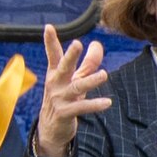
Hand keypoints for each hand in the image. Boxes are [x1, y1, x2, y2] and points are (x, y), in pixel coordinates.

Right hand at [30, 24, 108, 156]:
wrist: (50, 129)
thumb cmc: (64, 99)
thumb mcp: (74, 80)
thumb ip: (87, 63)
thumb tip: (98, 44)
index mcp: (56, 73)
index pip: (53, 55)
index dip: (50, 41)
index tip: (48, 27)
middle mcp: (56, 84)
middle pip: (63, 67)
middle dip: (70, 55)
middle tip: (77, 43)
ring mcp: (59, 98)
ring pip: (77, 87)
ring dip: (90, 80)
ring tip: (104, 74)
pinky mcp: (65, 113)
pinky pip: (82, 107)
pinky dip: (95, 105)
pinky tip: (107, 102)